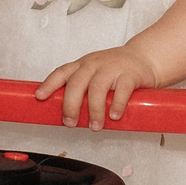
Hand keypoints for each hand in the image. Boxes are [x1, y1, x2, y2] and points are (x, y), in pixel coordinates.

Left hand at [37, 46, 159, 127]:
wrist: (145, 58)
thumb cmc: (116, 70)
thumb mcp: (95, 74)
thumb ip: (83, 91)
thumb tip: (68, 117)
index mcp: (83, 65)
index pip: (61, 73)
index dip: (49, 84)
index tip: (40, 97)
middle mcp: (95, 64)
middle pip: (77, 83)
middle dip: (71, 105)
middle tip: (70, 123)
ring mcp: (112, 68)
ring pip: (97, 87)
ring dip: (94, 110)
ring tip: (95, 126)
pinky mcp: (130, 74)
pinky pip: (122, 89)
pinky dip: (117, 104)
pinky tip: (114, 116)